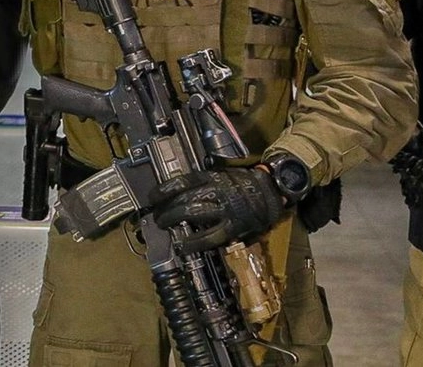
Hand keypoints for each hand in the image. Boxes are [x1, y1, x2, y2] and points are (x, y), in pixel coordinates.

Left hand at [149, 168, 285, 253]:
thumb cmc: (242, 183)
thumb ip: (202, 183)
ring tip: (163, 224)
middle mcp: (216, 191)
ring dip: (174, 219)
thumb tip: (177, 192)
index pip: (182, 181)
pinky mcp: (233, 227)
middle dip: (165, 207)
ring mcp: (224, 209)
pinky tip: (183, 246)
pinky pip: (210, 236)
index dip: (163, 190)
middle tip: (156, 215)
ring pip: (193, 213)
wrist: (270, 191)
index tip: (152, 197)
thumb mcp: (221, 175)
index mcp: (212, 177)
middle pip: (183, 198)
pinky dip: (194, 242)